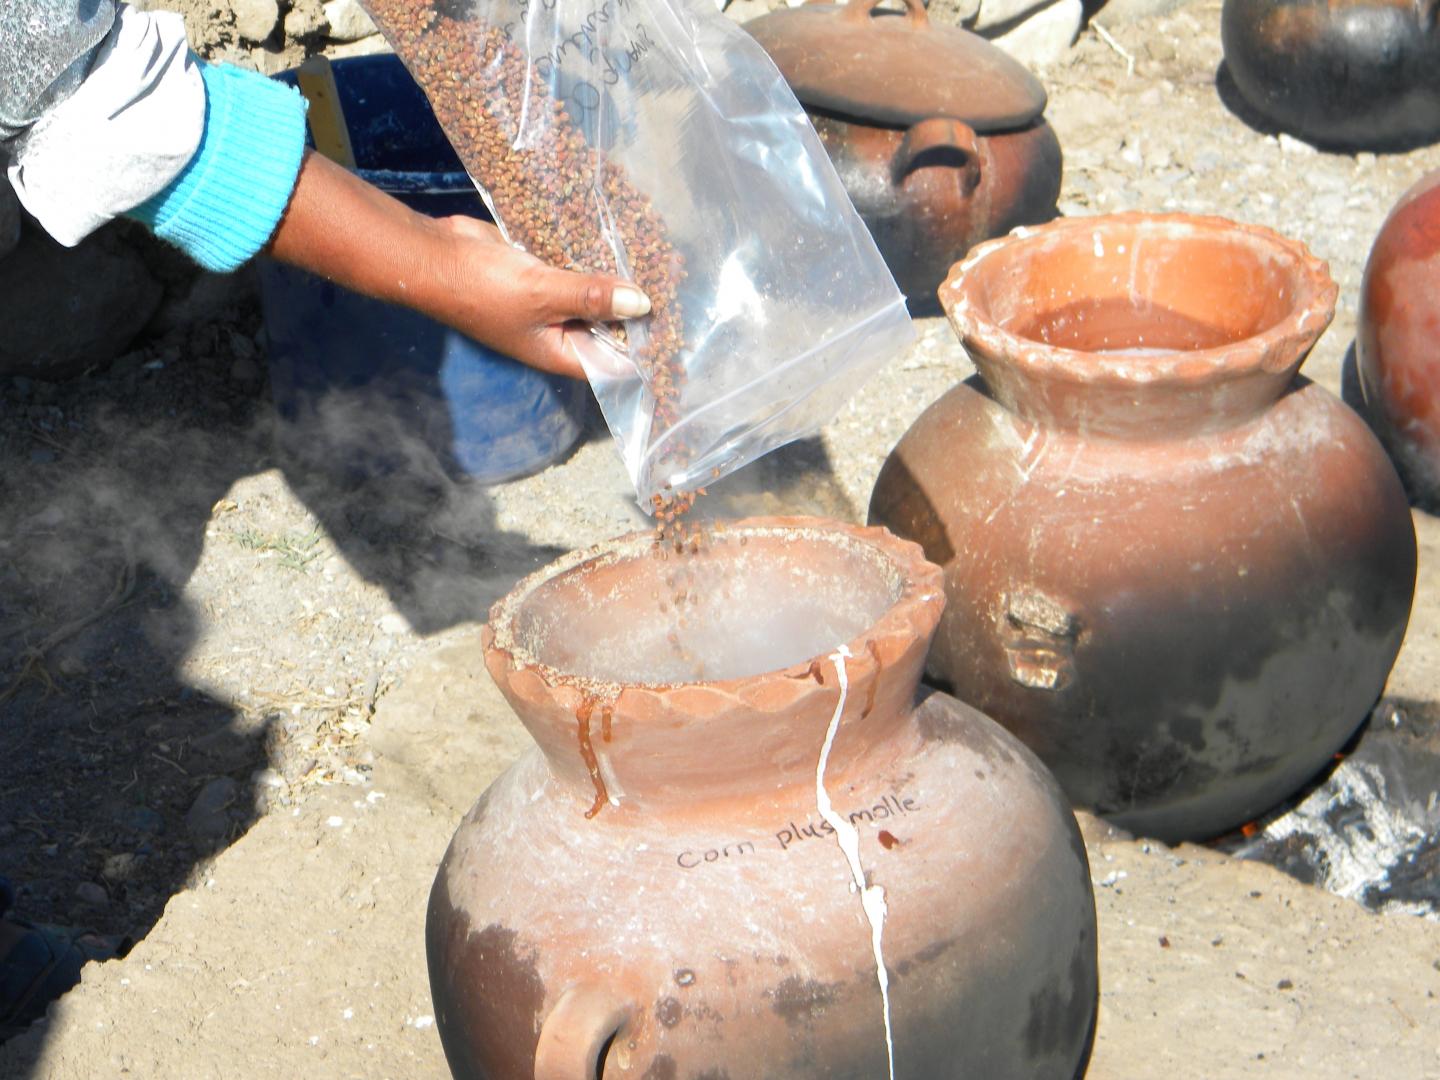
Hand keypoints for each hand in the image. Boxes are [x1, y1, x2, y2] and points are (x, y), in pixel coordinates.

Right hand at [267, 151, 649, 379]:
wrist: (433, 255)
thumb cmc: (482, 287)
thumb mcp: (543, 293)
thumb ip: (593, 296)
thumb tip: (642, 303)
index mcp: (560, 351)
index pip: (615, 362)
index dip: (644, 350)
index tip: (679, 331)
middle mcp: (559, 331)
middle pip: (609, 327)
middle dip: (637, 308)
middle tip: (678, 283)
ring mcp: (550, 302)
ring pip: (595, 294)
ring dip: (618, 278)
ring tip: (661, 257)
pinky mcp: (542, 273)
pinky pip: (578, 269)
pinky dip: (595, 258)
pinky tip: (623, 238)